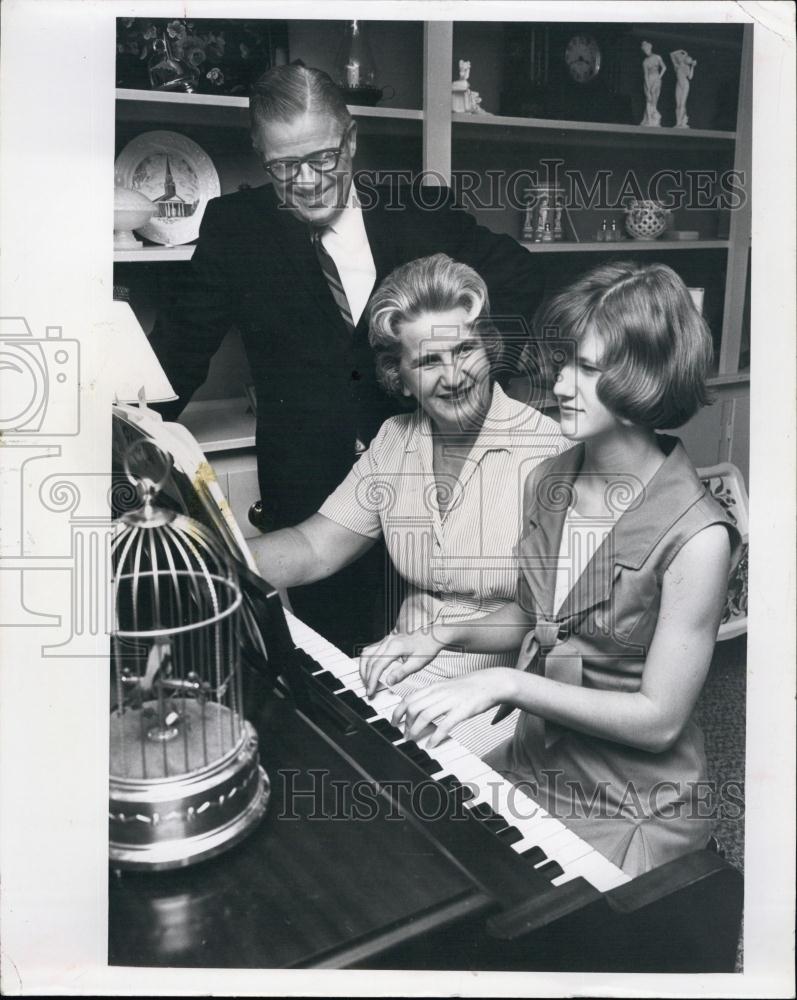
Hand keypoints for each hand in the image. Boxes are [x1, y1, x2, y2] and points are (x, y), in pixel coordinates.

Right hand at [359, 628, 444, 697]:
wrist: (433, 636)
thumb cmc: (428, 648)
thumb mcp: (418, 663)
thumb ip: (402, 672)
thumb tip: (388, 681)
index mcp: (395, 647)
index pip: (377, 665)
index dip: (372, 680)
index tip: (370, 691)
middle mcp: (388, 641)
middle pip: (369, 660)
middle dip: (366, 677)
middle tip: (369, 690)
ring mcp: (386, 640)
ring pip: (366, 654)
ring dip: (364, 668)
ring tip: (366, 681)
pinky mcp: (386, 641)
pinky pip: (370, 649)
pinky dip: (366, 660)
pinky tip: (368, 668)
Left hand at [391, 669, 514, 748]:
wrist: (491, 682)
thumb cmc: (470, 686)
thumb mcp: (447, 686)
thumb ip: (433, 695)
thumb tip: (420, 707)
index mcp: (435, 686)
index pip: (409, 698)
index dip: (398, 711)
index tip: (395, 722)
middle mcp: (440, 692)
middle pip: (413, 707)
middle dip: (405, 723)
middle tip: (404, 735)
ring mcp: (450, 701)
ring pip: (425, 716)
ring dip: (415, 730)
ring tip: (413, 740)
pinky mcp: (462, 711)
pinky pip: (444, 725)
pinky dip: (435, 737)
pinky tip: (431, 744)